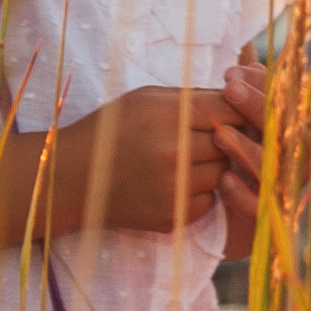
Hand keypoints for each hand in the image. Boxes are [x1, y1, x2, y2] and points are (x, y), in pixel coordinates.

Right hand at [57, 88, 237, 235]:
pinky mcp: (172, 216)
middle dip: (229, 137)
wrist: (71, 178)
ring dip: (216, 165)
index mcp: (170, 116)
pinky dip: (203, 192)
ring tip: (192, 157)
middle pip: (232, 142)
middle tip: (214, 135)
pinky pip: (210, 200)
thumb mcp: (147, 98)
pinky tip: (180, 181)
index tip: (236, 111)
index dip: (238, 109)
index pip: (230, 110)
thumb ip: (194, 97)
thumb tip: (239, 95)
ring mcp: (174, 188)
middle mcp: (174, 152)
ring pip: (223, 172)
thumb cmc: (111, 130)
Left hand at [212, 63, 310, 257]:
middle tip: (228, 88)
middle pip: (291, 129)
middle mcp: (304, 156)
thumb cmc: (241, 152)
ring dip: (251, 149)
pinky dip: (244, 193)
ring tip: (220, 135)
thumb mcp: (243, 116)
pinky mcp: (271, 217)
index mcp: (305, 126)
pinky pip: (263, 207)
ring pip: (281, 168)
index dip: (267, 85)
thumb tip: (244, 50)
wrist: (229, 212)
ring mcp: (290, 187)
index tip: (233, 72)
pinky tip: (223, 180)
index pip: (296, 100)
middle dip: (259, 107)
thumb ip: (250, 87)